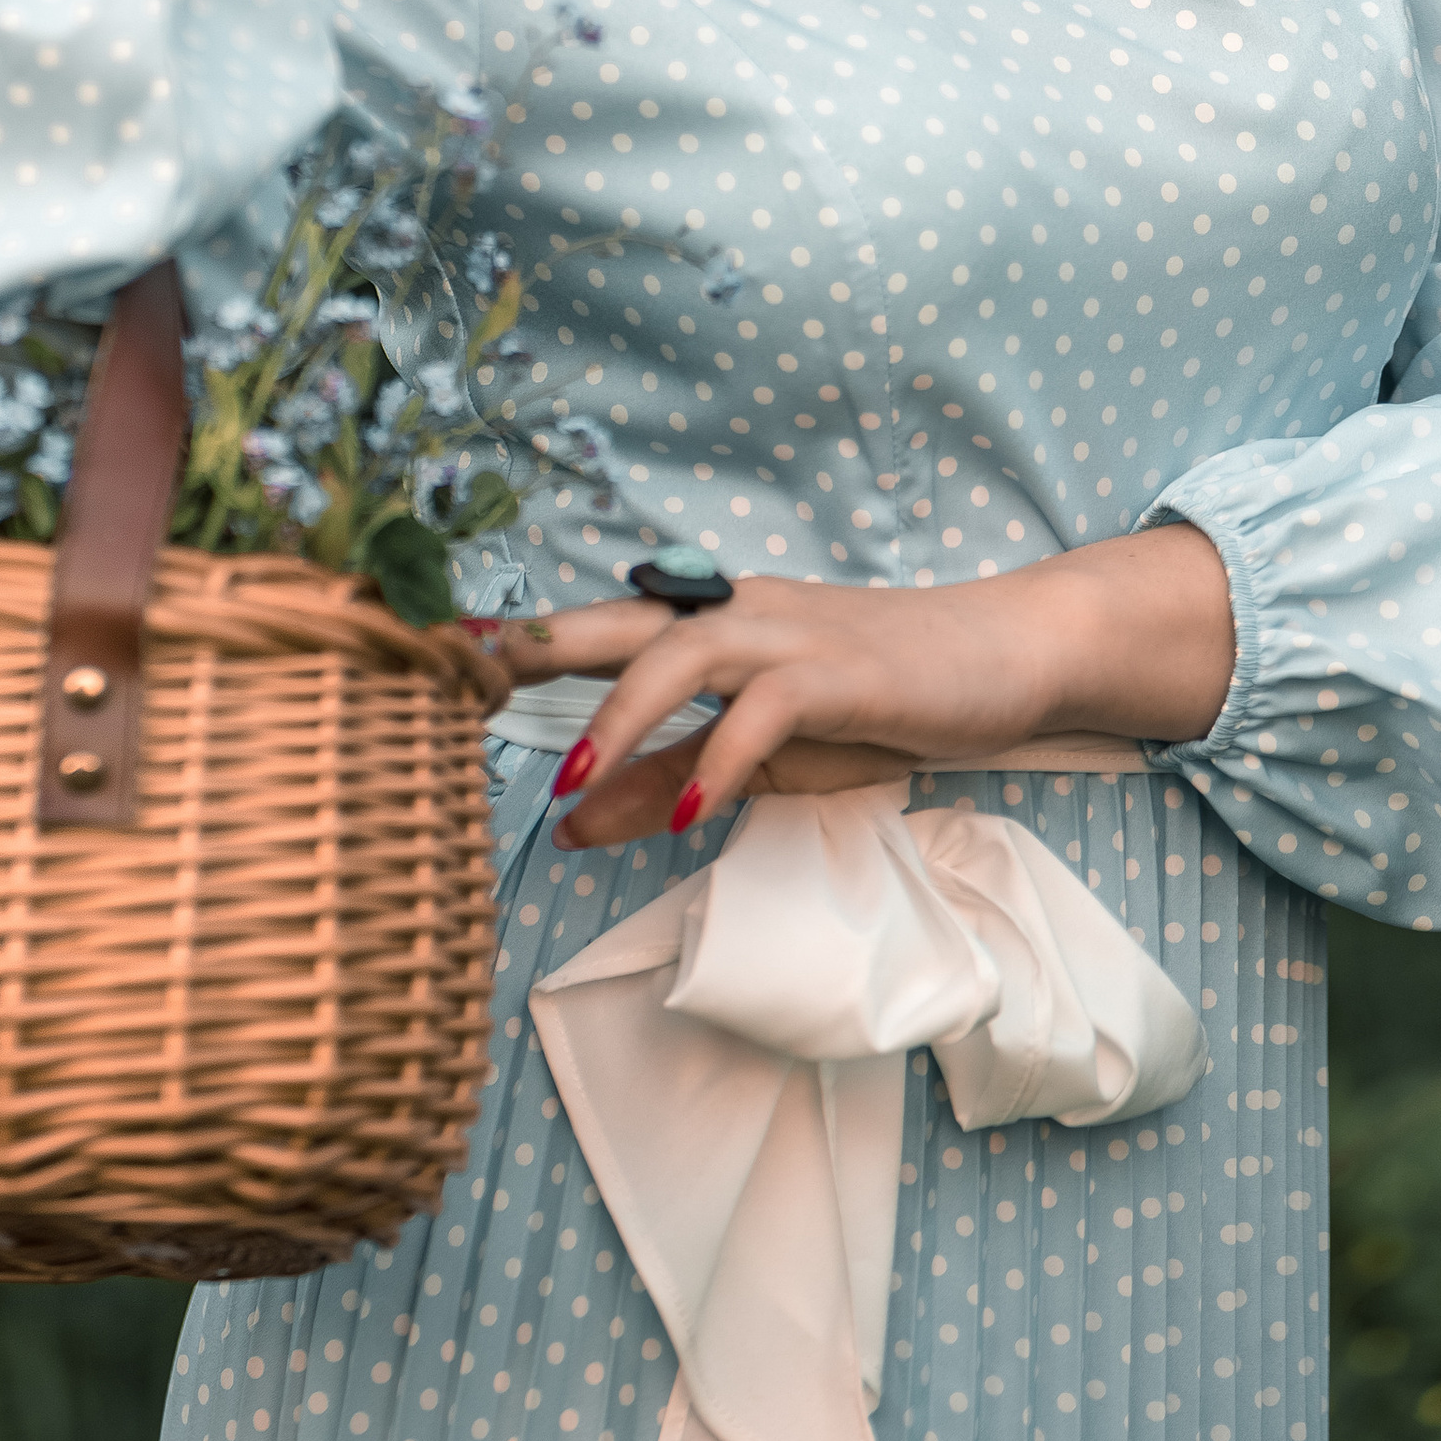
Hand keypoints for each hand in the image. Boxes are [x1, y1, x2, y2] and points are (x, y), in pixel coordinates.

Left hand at [476, 529, 1236, 852]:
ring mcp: (789, 638)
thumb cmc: (877, 699)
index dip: (523, 643)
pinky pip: (768, 711)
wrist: (1001, 657)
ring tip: (574, 773)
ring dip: (624, 711)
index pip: (602, 629)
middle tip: (460, 675)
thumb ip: (668, 781)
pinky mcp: (841, 672)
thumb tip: (571, 823)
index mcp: (711, 626)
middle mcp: (737, 617)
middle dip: (539, 645)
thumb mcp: (763, 756)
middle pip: (620, 621)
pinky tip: (695, 812)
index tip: (439, 658)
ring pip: (684, 653)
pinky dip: (725, 760)